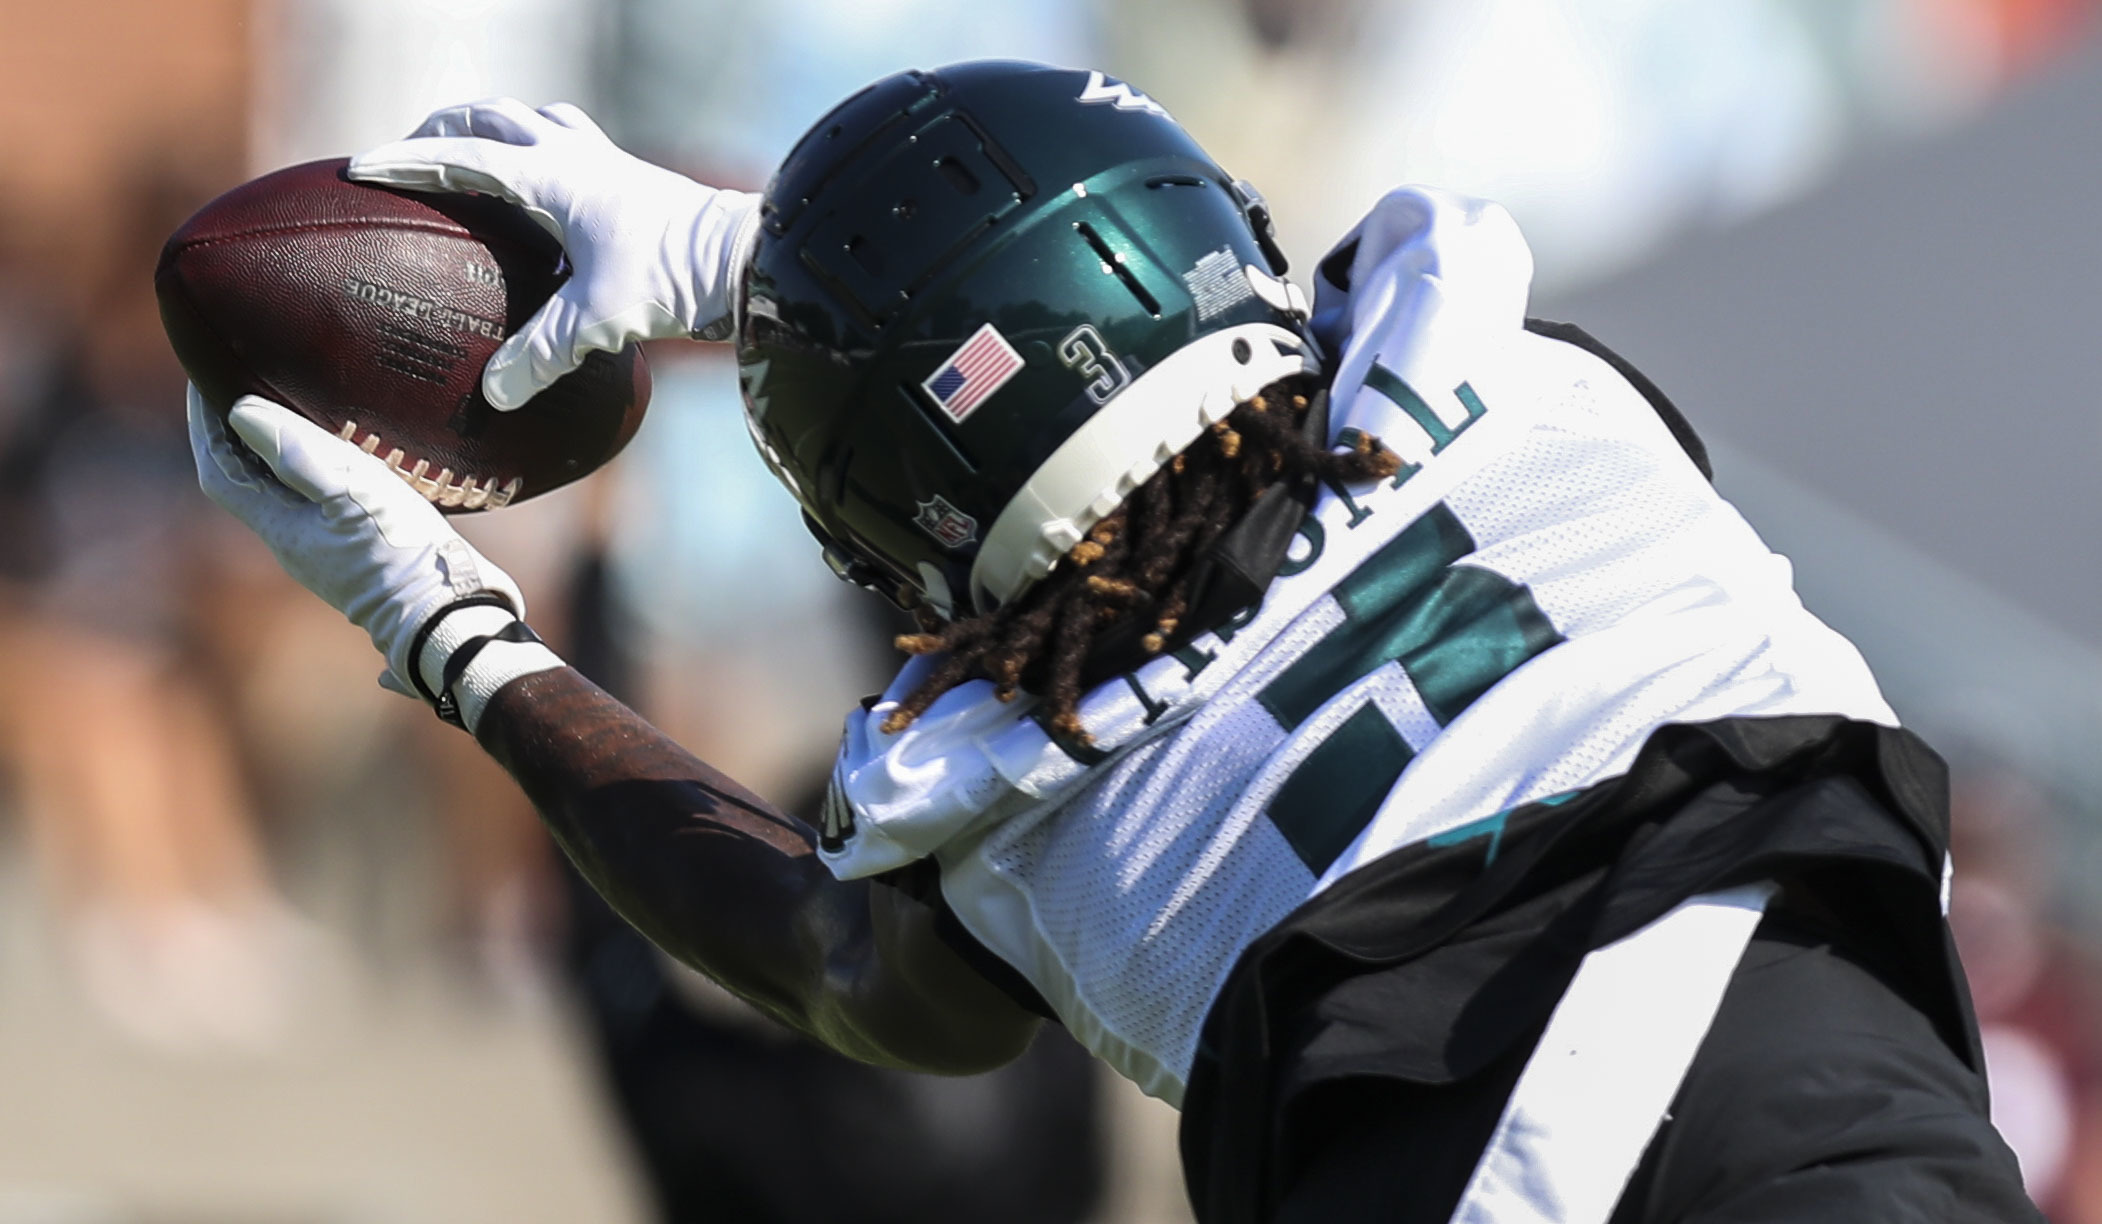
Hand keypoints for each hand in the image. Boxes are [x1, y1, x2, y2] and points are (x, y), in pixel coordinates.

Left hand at [188, 387, 525, 697]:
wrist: (449, 615)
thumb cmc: (401, 553)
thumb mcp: (351, 493)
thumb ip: (297, 453)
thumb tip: (241, 412)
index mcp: (280, 528)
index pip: (220, 471)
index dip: (206, 425)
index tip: (207, 379)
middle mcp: (294, 541)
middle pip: (247, 481)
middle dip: (237, 432)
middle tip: (244, 383)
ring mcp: (325, 549)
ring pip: (282, 491)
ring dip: (275, 450)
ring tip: (287, 406)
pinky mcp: (357, 549)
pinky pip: (317, 501)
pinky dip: (312, 469)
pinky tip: (339, 453)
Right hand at [349, 98, 759, 409]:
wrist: (744, 257)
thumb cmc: (671, 278)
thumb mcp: (598, 319)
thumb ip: (540, 355)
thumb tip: (493, 395)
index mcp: (550, 176)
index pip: (459, 156)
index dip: (406, 161)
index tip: (359, 166)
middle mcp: (573, 155)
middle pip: (491, 117)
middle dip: (443, 128)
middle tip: (412, 153)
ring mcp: (606, 160)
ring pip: (535, 118)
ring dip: (498, 127)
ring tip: (473, 154)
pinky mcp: (631, 176)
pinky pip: (573, 141)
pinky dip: (545, 148)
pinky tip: (548, 188)